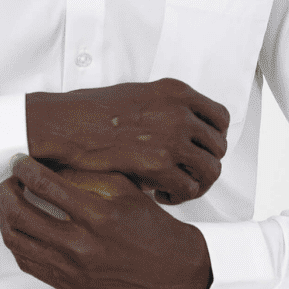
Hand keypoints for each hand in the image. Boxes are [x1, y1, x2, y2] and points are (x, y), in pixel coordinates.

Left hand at [0, 158, 212, 288]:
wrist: (171, 269)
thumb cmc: (152, 229)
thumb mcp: (125, 189)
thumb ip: (87, 176)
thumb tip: (50, 163)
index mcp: (98, 216)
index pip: (44, 185)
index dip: (24, 169)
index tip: (20, 163)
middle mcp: (82, 245)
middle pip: (20, 214)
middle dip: (6, 191)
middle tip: (9, 182)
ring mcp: (73, 269)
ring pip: (16, 241)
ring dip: (6, 217)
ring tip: (10, 204)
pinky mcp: (69, 285)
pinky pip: (27, 263)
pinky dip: (18, 242)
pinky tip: (22, 229)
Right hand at [25, 79, 228, 205]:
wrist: (68, 124)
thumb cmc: (93, 111)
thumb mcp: (140, 94)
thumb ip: (168, 108)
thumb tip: (184, 128)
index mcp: (177, 92)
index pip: (221, 117)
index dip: (215, 138)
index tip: (202, 150)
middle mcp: (180, 112)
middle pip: (219, 146)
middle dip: (205, 164)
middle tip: (187, 174)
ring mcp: (172, 137)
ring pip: (210, 170)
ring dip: (196, 183)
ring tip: (175, 188)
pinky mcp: (159, 163)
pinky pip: (188, 188)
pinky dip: (178, 197)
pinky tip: (160, 194)